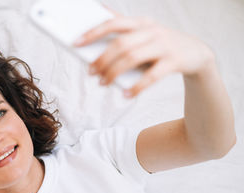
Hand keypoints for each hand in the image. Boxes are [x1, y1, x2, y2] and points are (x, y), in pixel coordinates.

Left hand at [74, 8, 214, 96]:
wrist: (197, 54)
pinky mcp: (175, 62)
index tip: (75, 44)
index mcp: (141, 23)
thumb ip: (124, 30)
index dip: (93, 33)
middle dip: (102, 59)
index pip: (113, 23)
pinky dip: (137, 87)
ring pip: (132, 58)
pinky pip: (152, 76)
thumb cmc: (161, 45)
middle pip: (121, 44)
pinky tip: (126, 95)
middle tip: (90, 73)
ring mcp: (164, 45)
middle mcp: (152, 31)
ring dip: (114, 73)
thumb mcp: (144, 34)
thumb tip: (99, 15)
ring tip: (103, 83)